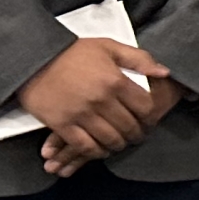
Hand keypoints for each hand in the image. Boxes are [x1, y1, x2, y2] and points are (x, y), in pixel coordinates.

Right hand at [15, 39, 173, 169]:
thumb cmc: (72, 52)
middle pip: (129, 126)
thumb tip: (164, 72)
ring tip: (120, 143)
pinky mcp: (62, 124)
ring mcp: (81, 114)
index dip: (150, 116)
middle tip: (136, 135)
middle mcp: (101, 100)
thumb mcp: (108, 46)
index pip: (145, 106)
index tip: (148, 119)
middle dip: (136, 133)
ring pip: (110, 139)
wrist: (34, 58)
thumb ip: (138, 59)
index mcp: (115, 80)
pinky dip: (96, 152)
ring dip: (118, 144)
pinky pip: (85, 146)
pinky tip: (101, 149)